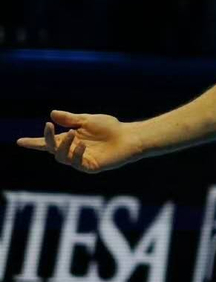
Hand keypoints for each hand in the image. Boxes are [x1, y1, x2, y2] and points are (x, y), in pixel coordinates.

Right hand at [16, 110, 143, 172]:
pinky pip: (77, 163)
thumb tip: (51, 114)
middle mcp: (72, 150)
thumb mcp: (87, 120)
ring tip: (71, 132)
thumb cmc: (110, 128)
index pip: (48, 142)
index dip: (34, 142)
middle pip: (52, 149)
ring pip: (62, 157)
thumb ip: (70, 119)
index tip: (19, 141)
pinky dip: (76, 153)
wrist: (129, 137)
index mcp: (70, 139)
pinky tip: (81, 144)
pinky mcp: (90, 167)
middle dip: (47, 139)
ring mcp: (80, 160)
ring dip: (63, 145)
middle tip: (48, 127)